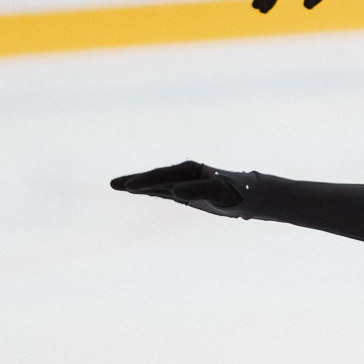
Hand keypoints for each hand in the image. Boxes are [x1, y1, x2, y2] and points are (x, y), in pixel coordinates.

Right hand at [111, 160, 247, 216]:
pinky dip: (148, 190)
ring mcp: (184, 182)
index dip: (146, 182)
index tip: (129, 187)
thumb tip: (176, 191)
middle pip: (155, 177)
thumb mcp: (220, 192)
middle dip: (135, 181)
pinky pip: (162, 190)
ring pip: (156, 183)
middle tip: (113, 184)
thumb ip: (199, 190)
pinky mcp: (185, 192)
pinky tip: (136, 191)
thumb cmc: (238, 192)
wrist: (251, 193)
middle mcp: (184, 173)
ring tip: (115, 185)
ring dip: (137, 185)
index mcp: (190, 170)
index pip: (163, 177)